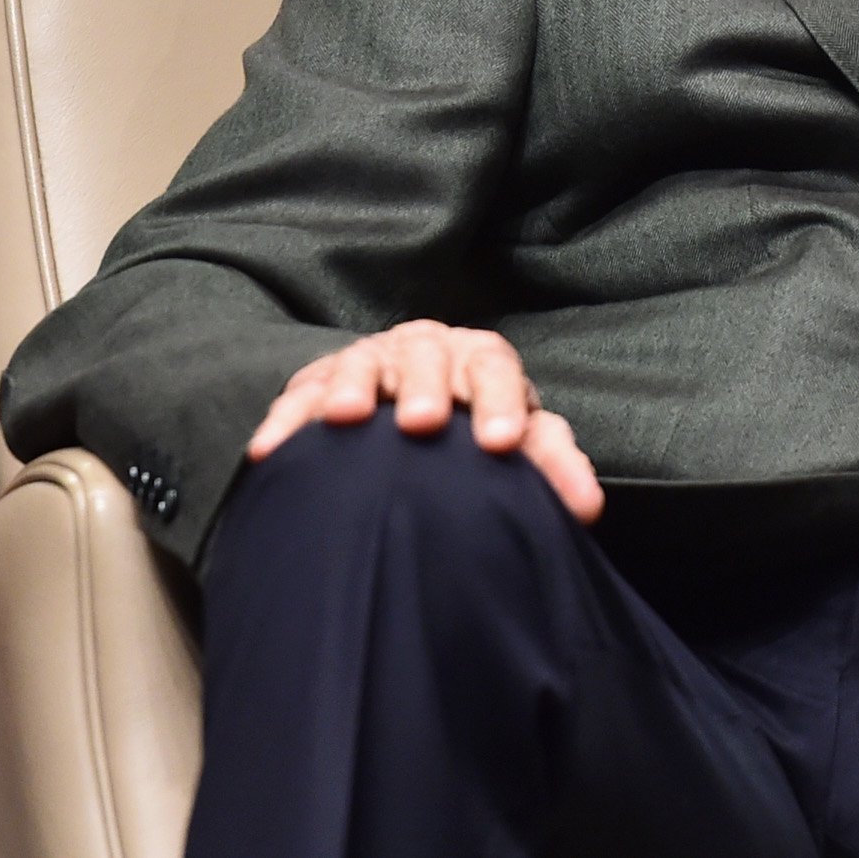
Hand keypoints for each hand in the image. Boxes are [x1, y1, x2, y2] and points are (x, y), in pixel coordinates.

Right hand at [247, 318, 603, 522]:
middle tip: (424, 422)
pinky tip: (272, 450)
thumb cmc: (476, 435)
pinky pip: (299, 397)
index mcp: (481, 363)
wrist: (412, 420)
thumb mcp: (516, 445)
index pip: (496, 370)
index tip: (501, 442)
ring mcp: (371, 362)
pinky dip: (287, 421)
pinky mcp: (319, 384)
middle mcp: (427, 352)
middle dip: (426, 385)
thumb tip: (586, 508)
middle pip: (428, 356)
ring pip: (362, 363)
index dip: (501, 401)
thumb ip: (552, 467)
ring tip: (347, 417)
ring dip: (353, 387)